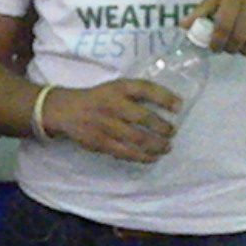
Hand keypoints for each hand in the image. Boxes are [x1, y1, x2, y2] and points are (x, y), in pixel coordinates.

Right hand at [42, 80, 178, 163]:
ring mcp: (105, 124)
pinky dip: (141, 156)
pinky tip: (151, 158)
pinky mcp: (100, 142)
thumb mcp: (115, 88)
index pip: (145, 89)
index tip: (180, 106)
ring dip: (155, 145)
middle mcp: (112, 104)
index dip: (164, 97)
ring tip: (166, 148)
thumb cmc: (99, 98)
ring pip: (136, 138)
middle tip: (172, 132)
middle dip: (162, 127)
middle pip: (142, 117)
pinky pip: (124, 152)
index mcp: (118, 88)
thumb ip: (136, 94)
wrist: (66, 110)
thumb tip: (170, 105)